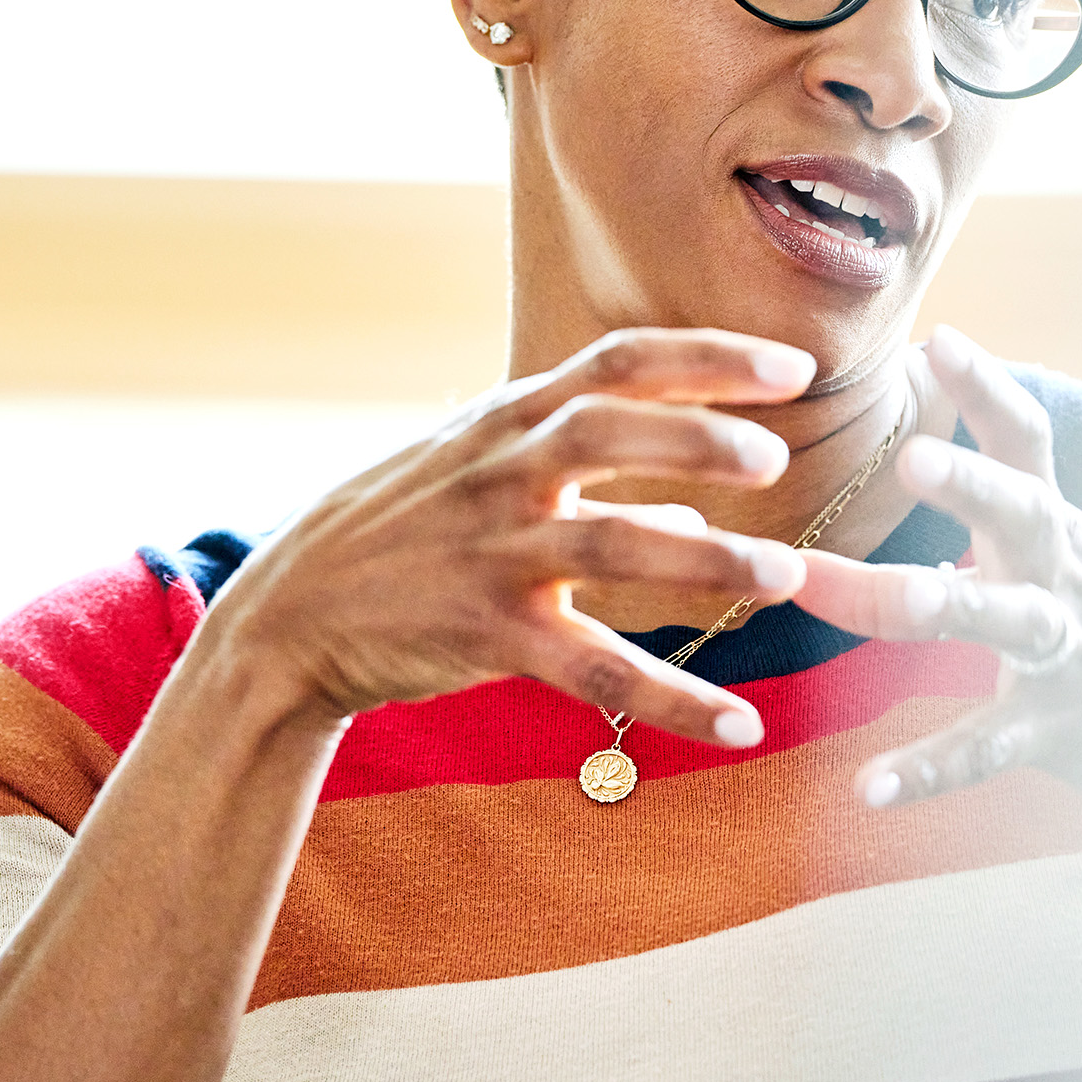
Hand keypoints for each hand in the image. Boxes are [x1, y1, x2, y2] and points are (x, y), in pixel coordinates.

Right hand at [203, 329, 817, 747]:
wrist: (288, 617)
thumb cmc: (403, 533)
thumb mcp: (481, 476)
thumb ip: (588, 485)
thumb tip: (691, 515)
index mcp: (509, 419)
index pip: (618, 362)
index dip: (708, 357)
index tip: (793, 369)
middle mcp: (502, 472)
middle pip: (605, 432)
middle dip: (695, 436)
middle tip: (775, 456)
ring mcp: (492, 553)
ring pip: (609, 548)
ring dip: (705, 561)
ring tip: (785, 576)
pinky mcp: (485, 635)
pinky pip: (593, 670)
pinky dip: (673, 699)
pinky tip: (739, 725)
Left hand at [795, 326, 1081, 894]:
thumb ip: (1011, 514)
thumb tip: (931, 456)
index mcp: (1062, 528)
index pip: (1028, 441)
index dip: (986, 388)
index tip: (938, 339)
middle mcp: (1063, 576)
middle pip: (1020, 514)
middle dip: (968, 485)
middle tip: (913, 458)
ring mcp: (1064, 650)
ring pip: (996, 619)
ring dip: (928, 601)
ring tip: (857, 594)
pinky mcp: (1058, 726)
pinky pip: (986, 747)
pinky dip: (928, 770)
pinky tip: (870, 788)